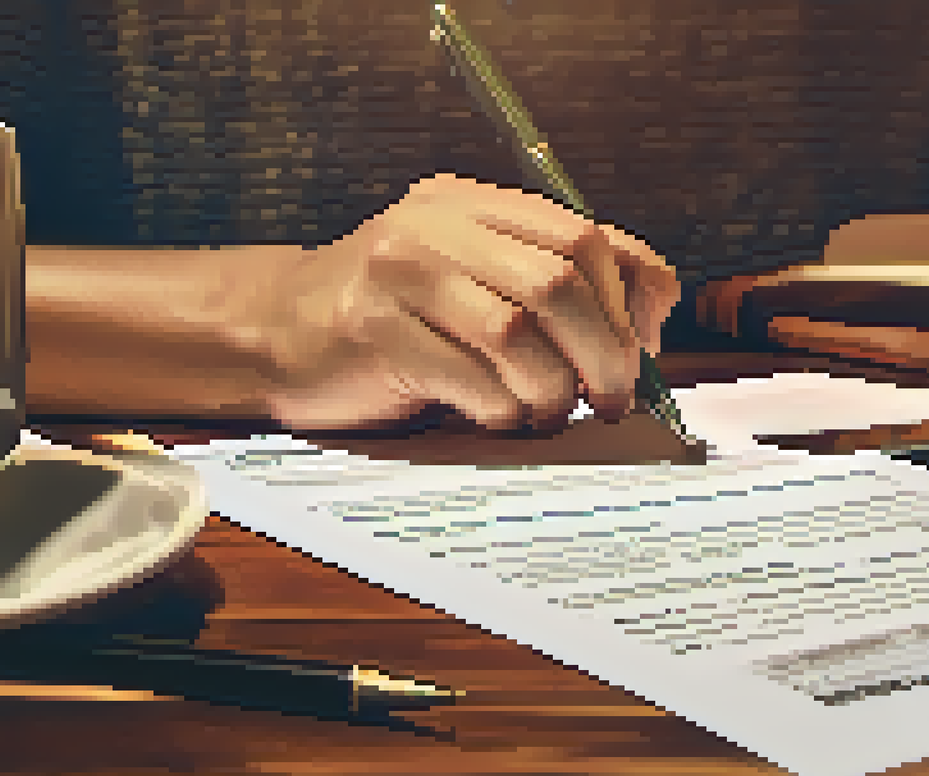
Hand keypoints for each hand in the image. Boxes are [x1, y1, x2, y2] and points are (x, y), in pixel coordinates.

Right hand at [219, 174, 679, 431]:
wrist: (276, 335)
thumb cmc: (394, 320)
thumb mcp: (474, 280)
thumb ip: (552, 283)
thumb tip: (652, 321)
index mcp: (469, 205)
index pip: (582, 237)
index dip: (628, 298)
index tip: (640, 350)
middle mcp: (434, 227)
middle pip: (558, 283)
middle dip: (604, 353)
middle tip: (611, 398)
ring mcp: (397, 276)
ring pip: (518, 335)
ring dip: (551, 390)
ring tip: (546, 412)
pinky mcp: (372, 332)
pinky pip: (471, 381)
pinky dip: (501, 412)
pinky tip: (494, 417)